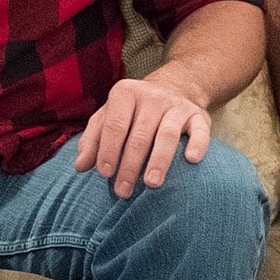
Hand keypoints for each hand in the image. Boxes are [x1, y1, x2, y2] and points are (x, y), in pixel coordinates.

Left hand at [76, 73, 211, 198]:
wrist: (173, 87)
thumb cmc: (133, 111)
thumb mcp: (109, 117)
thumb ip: (93, 140)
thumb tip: (80, 166)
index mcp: (125, 93)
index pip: (114, 125)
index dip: (108, 150)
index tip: (105, 173)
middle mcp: (151, 96)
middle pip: (139, 135)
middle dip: (130, 165)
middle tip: (123, 191)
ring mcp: (177, 105)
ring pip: (167, 134)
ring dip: (159, 161)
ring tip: (151, 184)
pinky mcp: (199, 115)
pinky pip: (200, 130)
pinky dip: (197, 144)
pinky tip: (190, 160)